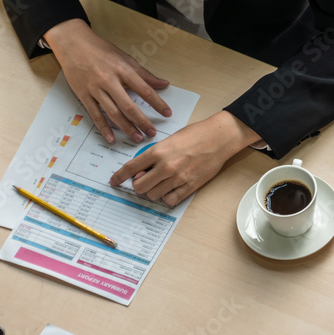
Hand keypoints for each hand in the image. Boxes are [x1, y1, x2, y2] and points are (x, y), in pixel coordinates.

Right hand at [44, 19, 170, 143]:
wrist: (73, 44)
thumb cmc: (101, 50)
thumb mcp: (126, 58)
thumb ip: (145, 74)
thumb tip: (164, 84)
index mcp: (123, 70)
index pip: (144, 90)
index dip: (157, 103)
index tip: (167, 113)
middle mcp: (109, 81)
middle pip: (128, 106)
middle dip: (142, 121)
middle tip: (152, 132)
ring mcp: (95, 89)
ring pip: (113, 113)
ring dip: (126, 128)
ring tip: (137, 137)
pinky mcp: (83, 95)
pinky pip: (95, 115)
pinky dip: (103, 128)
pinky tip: (111, 139)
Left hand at [109, 111, 260, 206]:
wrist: (219, 137)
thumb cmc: (196, 134)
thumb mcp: (170, 139)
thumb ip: (155, 154)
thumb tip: (143, 170)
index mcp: (158, 151)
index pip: (130, 168)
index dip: (119, 177)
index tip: (114, 182)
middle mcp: (165, 166)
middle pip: (139, 187)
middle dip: (138, 185)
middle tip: (145, 180)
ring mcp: (178, 177)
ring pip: (153, 195)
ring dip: (153, 191)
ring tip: (161, 183)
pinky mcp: (190, 186)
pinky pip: (170, 200)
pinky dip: (167, 197)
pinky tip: (171, 189)